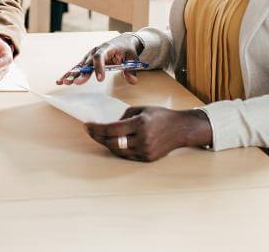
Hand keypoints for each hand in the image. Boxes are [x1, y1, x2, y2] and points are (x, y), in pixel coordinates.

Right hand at [56, 33, 141, 85]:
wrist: (123, 41)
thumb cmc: (128, 49)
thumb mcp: (133, 57)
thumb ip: (131, 70)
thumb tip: (133, 81)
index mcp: (106, 47)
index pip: (100, 57)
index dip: (99, 67)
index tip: (100, 79)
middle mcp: (95, 50)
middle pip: (87, 62)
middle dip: (81, 73)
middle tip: (76, 82)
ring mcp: (90, 55)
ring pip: (79, 65)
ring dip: (71, 74)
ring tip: (62, 82)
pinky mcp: (87, 61)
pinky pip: (78, 67)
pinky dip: (70, 74)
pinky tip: (61, 80)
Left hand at [85, 107, 211, 161]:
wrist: (181, 129)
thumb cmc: (161, 116)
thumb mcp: (142, 109)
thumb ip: (124, 116)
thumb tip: (110, 125)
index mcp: (140, 123)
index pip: (111, 129)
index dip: (96, 129)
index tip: (87, 125)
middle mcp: (142, 139)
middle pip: (112, 142)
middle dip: (98, 137)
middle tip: (90, 131)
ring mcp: (145, 150)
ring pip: (118, 151)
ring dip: (106, 144)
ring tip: (100, 136)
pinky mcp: (147, 158)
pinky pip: (127, 155)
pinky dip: (118, 149)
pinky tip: (113, 142)